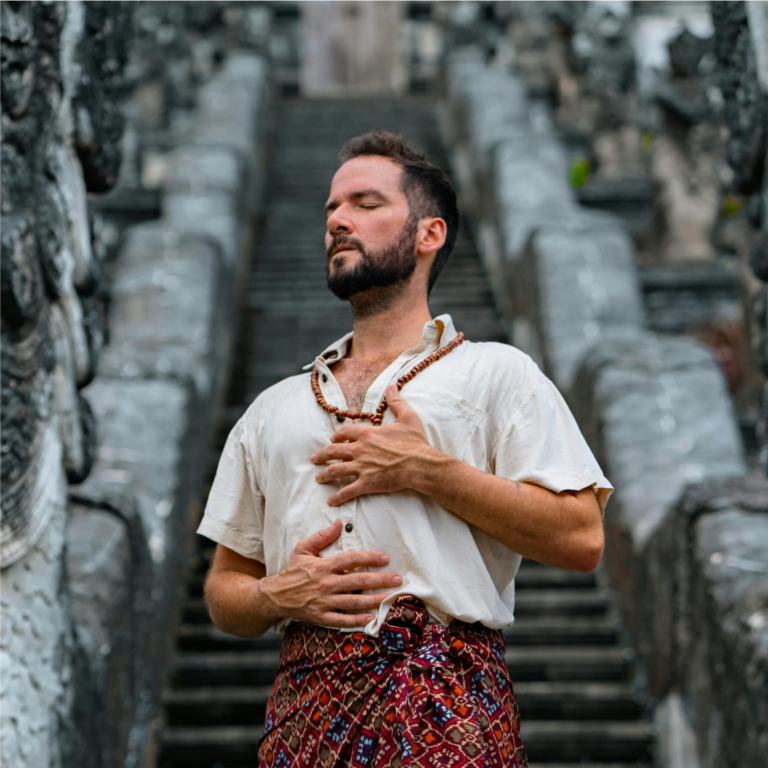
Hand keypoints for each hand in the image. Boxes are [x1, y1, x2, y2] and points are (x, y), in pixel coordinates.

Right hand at [260, 519, 400, 628]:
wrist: (275, 596)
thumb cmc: (292, 571)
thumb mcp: (302, 549)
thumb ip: (321, 536)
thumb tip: (339, 523)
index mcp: (324, 566)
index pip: (352, 559)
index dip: (370, 557)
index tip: (385, 558)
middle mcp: (327, 584)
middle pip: (359, 580)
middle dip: (380, 580)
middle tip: (397, 579)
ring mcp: (325, 602)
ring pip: (355, 601)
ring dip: (375, 600)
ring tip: (391, 598)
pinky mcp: (322, 617)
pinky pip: (343, 620)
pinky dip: (357, 621)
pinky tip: (371, 618)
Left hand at [311, 384, 437, 505]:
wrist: (420, 464)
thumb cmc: (415, 442)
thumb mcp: (407, 417)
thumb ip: (397, 402)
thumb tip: (392, 387)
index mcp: (367, 433)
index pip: (344, 432)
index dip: (337, 436)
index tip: (332, 439)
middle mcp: (360, 449)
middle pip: (334, 451)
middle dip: (322, 455)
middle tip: (314, 459)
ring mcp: (362, 467)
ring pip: (336, 471)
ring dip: (325, 475)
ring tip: (318, 478)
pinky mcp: (367, 483)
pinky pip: (348, 491)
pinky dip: (338, 497)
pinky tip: (331, 501)